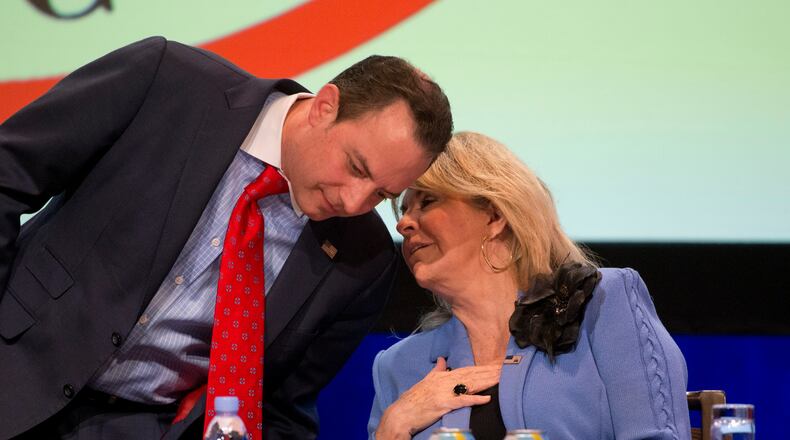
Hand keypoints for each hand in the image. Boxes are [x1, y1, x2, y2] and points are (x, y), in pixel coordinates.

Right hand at [375, 357, 500, 438]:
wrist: (401, 413)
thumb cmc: (413, 400)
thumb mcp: (426, 381)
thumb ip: (436, 370)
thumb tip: (442, 359)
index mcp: (443, 376)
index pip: (467, 370)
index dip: (483, 368)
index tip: (497, 365)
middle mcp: (445, 381)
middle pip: (472, 375)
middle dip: (490, 372)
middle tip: (507, 368)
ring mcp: (444, 392)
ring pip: (470, 384)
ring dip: (486, 381)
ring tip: (501, 378)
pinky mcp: (443, 404)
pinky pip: (461, 401)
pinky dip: (474, 399)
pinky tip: (487, 398)